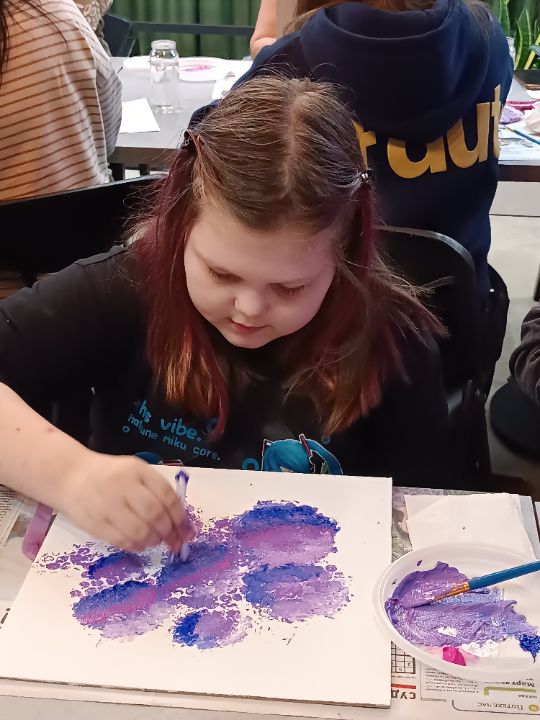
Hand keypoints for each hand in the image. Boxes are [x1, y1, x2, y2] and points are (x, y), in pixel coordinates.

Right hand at [58, 453, 194, 552]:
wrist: (71, 477)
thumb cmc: (111, 476)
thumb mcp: (136, 472)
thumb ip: (157, 491)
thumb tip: (181, 521)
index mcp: (138, 470)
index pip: (167, 496)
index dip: (181, 517)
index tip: (189, 531)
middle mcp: (123, 486)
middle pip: (155, 515)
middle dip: (170, 533)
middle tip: (176, 542)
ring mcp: (107, 505)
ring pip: (139, 531)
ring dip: (154, 541)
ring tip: (156, 541)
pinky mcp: (95, 523)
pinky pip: (121, 540)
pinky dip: (136, 546)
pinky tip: (141, 544)